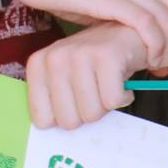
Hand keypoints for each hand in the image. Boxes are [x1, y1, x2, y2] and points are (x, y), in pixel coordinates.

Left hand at [24, 21, 148, 129]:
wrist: (129, 34)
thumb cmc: (96, 63)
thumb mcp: (67, 78)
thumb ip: (56, 100)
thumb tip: (56, 133)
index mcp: (38, 65)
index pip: (42, 119)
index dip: (65, 118)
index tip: (75, 104)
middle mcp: (54, 58)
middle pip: (68, 121)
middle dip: (88, 113)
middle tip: (95, 93)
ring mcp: (79, 55)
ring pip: (91, 113)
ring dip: (106, 105)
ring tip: (107, 85)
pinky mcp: (106, 56)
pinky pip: (113, 101)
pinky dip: (123, 97)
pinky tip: (120, 81)